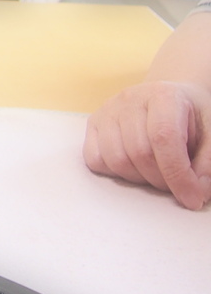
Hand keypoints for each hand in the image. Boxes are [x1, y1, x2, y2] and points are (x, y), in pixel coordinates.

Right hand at [83, 80, 210, 208]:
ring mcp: (107, 110)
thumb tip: (197, 192)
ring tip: (157, 175)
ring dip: (140, 179)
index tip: (193, 199)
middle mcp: (130, 99)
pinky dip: (116, 173)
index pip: (164, 137)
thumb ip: (207, 162)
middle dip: (162, 181)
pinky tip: (135, 168)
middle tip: (178, 186)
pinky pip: (95, 159)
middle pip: (140, 153)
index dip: (178, 174)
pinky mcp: (93, 123)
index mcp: (164, 95)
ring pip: (116, 160)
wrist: (169, 98)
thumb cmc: (191, 116)